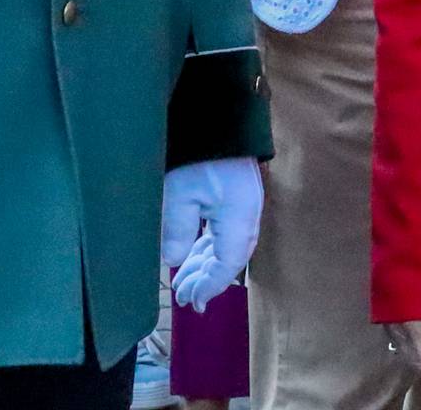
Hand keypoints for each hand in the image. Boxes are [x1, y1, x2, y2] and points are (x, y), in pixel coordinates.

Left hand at [159, 157, 262, 309]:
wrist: (216, 119)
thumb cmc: (197, 154)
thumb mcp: (178, 193)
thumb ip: (177, 231)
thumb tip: (174, 261)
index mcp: (238, 218)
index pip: (228, 263)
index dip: (210, 285)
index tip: (192, 301)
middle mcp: (247, 215)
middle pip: (230, 258)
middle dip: (207, 280)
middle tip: (183, 297)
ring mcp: (243, 206)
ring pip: (228, 246)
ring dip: (207, 265)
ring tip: (184, 282)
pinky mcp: (236, 198)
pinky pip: (225, 233)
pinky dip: (209, 248)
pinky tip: (193, 256)